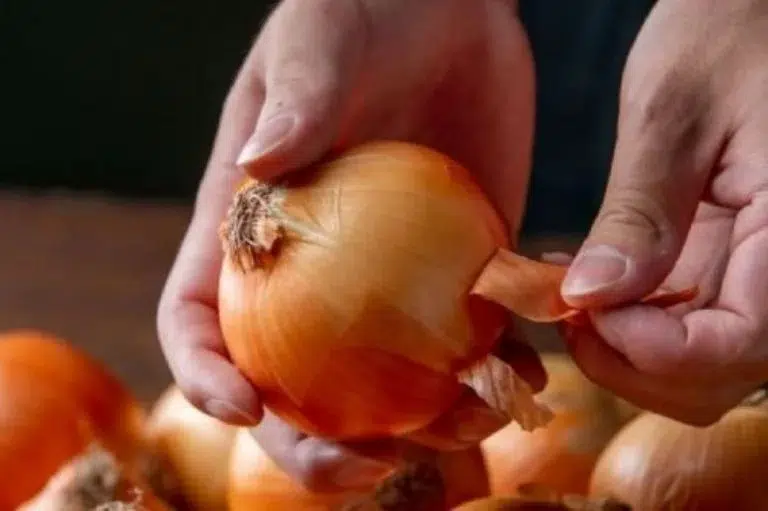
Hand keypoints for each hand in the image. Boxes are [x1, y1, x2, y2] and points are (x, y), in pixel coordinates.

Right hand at [157, 0, 539, 490]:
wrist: (449, 9)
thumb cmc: (361, 11)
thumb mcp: (317, 38)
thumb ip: (293, 96)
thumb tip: (261, 165)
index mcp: (252, 227)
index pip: (197, 314)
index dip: (203, 372)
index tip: (241, 407)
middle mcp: (314, 272)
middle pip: (291, 383)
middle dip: (313, 444)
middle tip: (362, 467)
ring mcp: (389, 282)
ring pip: (387, 386)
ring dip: (423, 428)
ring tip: (471, 424)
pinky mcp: (461, 270)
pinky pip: (472, 341)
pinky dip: (498, 372)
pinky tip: (528, 377)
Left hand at [561, 0, 767, 424]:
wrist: (757, 7)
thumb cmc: (737, 27)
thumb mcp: (677, 112)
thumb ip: (642, 214)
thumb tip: (591, 297)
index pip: (736, 347)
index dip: (648, 352)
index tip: (578, 313)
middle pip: (716, 373)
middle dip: (628, 358)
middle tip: (564, 307)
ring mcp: (765, 270)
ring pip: (701, 359)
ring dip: (626, 343)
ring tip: (570, 292)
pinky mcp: (738, 260)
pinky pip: (691, 319)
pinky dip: (635, 317)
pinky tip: (592, 279)